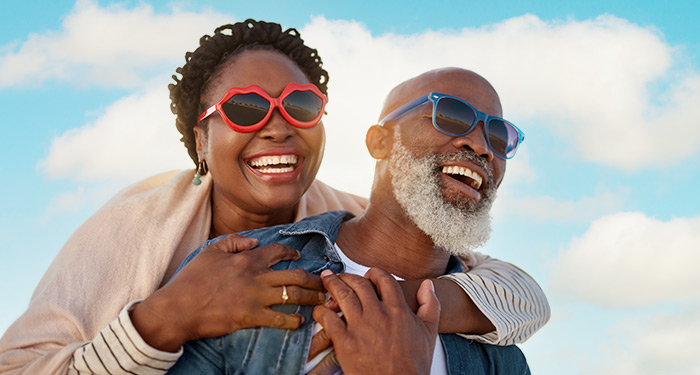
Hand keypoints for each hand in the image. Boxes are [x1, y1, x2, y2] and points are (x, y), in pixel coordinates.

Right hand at [131, 234, 325, 351]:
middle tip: (324, 283)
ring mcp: (255, 296)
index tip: (300, 258)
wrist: (178, 308)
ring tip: (321, 301)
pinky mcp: (251, 316)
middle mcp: (256, 275)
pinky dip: (293, 320)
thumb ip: (234, 242)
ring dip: (311, 298)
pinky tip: (299, 321)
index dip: (292, 253)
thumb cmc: (191, 280)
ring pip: (293, 294)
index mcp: (247, 258)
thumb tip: (253, 243)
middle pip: (295, 275)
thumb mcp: (210, 251)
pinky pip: (280, 318)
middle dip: (314, 279)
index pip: (278, 252)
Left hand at [312, 268, 439, 374]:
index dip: (373, 273)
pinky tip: (320, 310)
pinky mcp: (345, 342)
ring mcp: (360, 327)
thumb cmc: (414, 365)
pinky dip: (322, 311)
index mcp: (398, 310)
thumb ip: (430, 305)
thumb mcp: (429, 332)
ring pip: (342, 295)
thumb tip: (427, 285)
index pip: (383, 279)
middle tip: (340, 276)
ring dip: (332, 285)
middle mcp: (378, 314)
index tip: (368, 275)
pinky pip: (329, 319)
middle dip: (347, 276)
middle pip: (359, 284)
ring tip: (326, 281)